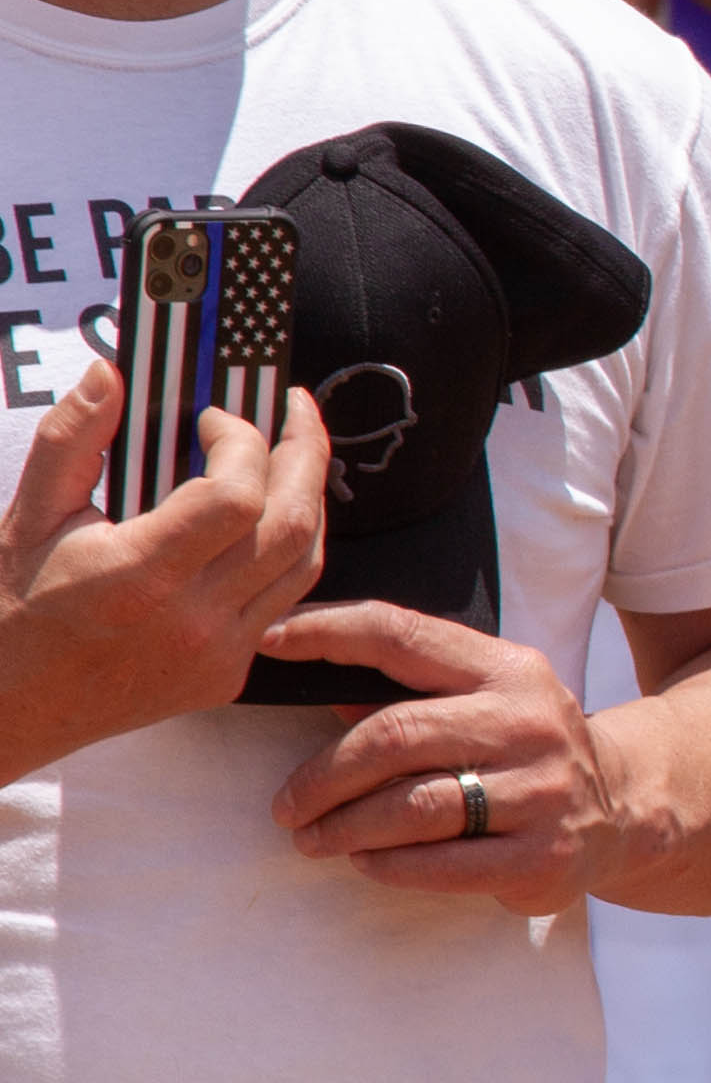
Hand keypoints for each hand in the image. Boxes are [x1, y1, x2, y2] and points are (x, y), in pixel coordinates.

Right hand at [0, 363, 332, 778]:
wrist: (6, 708)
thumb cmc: (11, 612)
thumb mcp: (27, 518)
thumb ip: (72, 440)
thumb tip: (108, 373)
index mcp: (138, 577)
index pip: (237, 496)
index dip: (242, 442)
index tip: (215, 417)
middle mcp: (192, 622)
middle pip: (293, 523)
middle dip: (306, 454)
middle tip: (294, 411)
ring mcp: (218, 656)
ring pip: (304, 563)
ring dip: (309, 501)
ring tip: (291, 456)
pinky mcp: (227, 677)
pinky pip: (284, 603)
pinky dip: (286, 552)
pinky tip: (265, 520)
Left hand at [264, 600, 630, 910]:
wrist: (623, 810)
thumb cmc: (521, 750)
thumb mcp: (485, 699)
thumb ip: (409, 691)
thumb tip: (312, 681)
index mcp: (508, 670)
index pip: (403, 636)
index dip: (329, 633)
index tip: (270, 641)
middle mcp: (530, 723)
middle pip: (394, 736)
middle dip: (322, 775)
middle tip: (286, 805)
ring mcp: (543, 791)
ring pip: (411, 808)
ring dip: (343, 827)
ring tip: (312, 838)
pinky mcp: (542, 856)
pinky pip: (439, 864)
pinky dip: (386, 865)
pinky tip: (367, 861)